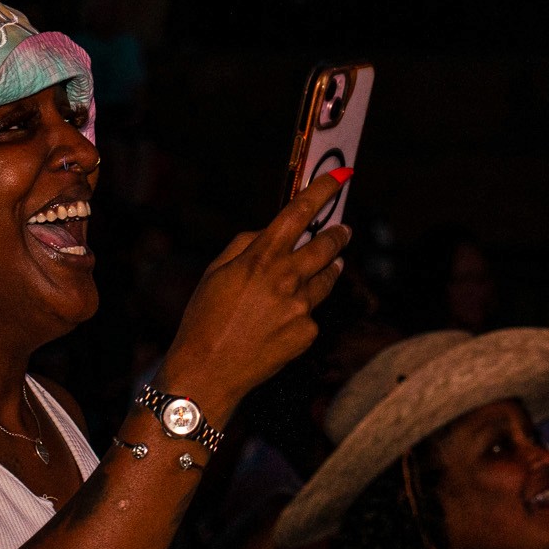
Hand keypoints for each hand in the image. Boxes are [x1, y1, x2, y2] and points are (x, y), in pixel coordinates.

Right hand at [157, 171, 352, 421]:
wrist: (209, 371)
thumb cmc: (204, 319)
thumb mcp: (216, 272)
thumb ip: (246, 246)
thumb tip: (268, 232)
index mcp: (262, 257)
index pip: (299, 213)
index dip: (322, 191)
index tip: (341, 177)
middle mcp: (287, 279)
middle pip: (327, 246)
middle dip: (338, 235)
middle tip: (343, 230)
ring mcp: (301, 307)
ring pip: (327, 280)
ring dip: (329, 270)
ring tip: (330, 266)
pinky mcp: (308, 333)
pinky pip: (311, 313)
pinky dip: (301, 311)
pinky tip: (281, 322)